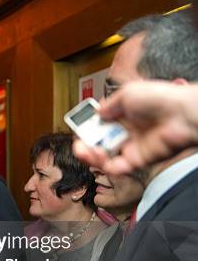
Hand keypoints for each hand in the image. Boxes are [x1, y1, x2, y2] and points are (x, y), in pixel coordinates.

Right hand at [73, 81, 197, 173]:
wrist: (182, 114)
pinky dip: (106, 166)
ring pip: (104, 158)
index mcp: (124, 114)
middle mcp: (127, 131)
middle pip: (98, 143)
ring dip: (91, 157)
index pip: (99, 124)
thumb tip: (97, 113)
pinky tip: (101, 159)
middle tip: (79, 145)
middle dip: (84, 145)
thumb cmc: (162, 99)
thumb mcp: (128, 92)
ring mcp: (131, 146)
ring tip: (85, 152)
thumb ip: (109, 104)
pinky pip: (117, 168)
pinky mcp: (138, 160)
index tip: (79, 127)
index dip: (87, 127)